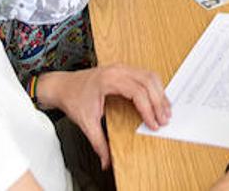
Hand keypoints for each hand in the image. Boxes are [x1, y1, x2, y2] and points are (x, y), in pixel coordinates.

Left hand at [39, 65, 170, 169]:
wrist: (63, 86)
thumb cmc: (73, 99)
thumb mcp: (85, 123)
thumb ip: (98, 142)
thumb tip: (106, 161)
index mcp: (109, 80)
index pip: (137, 92)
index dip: (149, 109)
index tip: (154, 124)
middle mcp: (118, 70)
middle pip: (148, 82)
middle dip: (159, 102)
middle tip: (164, 120)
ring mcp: (122, 67)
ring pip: (150, 76)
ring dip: (160, 93)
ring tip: (165, 111)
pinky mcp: (124, 69)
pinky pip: (145, 74)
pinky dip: (155, 87)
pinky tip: (158, 99)